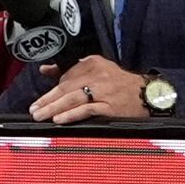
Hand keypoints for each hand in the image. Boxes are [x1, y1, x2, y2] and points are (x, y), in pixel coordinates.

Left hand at [30, 52, 154, 122]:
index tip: (39, 101)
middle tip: (34, 110)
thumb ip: (70, 70)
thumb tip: (45, 70)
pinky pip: (87, 110)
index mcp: (93, 63)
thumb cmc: (120, 84)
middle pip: (66, 88)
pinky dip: (71, 115)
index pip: (66, 76)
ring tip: (41, 116)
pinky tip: (60, 120)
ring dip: (54, 108)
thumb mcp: (97, 70)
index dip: (51, 90)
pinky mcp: (110, 106)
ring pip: (73, 99)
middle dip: (48, 100)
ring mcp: (104, 91)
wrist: (149, 94)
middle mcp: (97, 75)